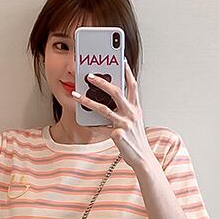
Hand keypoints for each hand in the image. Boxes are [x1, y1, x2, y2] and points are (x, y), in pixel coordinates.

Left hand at [74, 59, 156, 173]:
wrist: (142, 158)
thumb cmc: (136, 139)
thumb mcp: (134, 121)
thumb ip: (125, 109)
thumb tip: (109, 99)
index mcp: (136, 108)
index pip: (132, 85)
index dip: (127, 72)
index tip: (120, 60)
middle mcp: (131, 113)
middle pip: (115, 92)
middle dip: (101, 82)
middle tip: (89, 75)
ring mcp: (124, 124)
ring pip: (103, 109)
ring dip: (88, 101)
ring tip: (76, 95)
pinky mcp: (118, 135)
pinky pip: (100, 128)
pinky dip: (91, 125)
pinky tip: (83, 121)